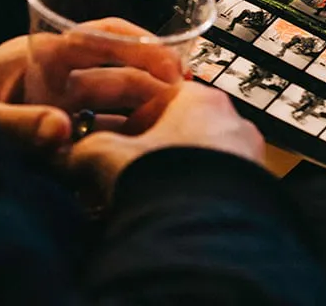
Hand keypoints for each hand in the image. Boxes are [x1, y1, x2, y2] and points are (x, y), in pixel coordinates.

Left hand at [0, 18, 181, 149]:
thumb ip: (18, 122)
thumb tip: (60, 129)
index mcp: (41, 55)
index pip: (104, 35)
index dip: (142, 45)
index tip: (170, 65)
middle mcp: (56, 74)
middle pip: (117, 67)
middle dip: (154, 78)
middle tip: (183, 95)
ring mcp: (59, 102)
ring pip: (113, 99)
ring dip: (142, 107)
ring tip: (171, 120)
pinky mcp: (57, 129)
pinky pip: (99, 126)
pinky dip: (120, 133)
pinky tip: (138, 146)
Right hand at [68, 82, 264, 193]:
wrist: (207, 227)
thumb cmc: (164, 179)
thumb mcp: (108, 156)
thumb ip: (86, 148)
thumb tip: (70, 154)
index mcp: (202, 98)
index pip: (161, 98)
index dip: (130, 120)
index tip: (114, 140)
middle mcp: (233, 120)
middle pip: (183, 128)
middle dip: (154, 148)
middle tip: (128, 172)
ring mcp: (249, 153)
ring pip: (202, 156)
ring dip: (175, 171)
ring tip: (148, 196)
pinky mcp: (255, 185)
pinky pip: (219, 182)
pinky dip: (197, 191)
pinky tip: (175, 210)